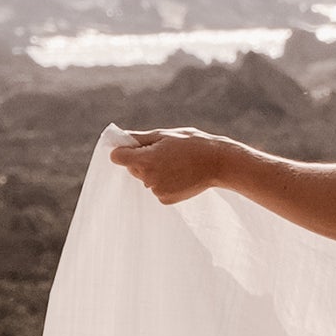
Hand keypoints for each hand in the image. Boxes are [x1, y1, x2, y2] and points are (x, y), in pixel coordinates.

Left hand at [111, 128, 233, 205]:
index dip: (124, 151)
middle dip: (142, 160)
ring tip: (176, 164)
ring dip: (154, 172)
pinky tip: (179, 175)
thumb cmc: (192, 144)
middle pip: (132, 168)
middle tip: (165, 153)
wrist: (218, 163)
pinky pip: (156, 189)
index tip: (134, 148)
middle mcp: (148, 178)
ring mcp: (156, 191)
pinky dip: (164, 183)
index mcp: (145, 159)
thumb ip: (139, 138)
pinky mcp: (165, 200)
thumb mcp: (165, 135)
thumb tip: (120, 139)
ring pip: (145, 179)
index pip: (117, 157)